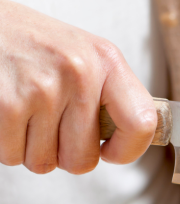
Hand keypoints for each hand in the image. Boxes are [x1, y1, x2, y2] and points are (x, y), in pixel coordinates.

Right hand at [0, 0, 156, 174]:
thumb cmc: (30, 41)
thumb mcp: (81, 53)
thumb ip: (107, 92)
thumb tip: (129, 139)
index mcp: (106, 60)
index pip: (141, 123)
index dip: (128, 150)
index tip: (111, 152)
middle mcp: (79, 73)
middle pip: (83, 159)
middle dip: (64, 153)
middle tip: (50, 126)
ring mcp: (42, 90)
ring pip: (44, 162)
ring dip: (31, 148)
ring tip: (25, 112)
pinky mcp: (7, 104)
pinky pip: (11, 155)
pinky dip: (6, 143)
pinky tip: (6, 113)